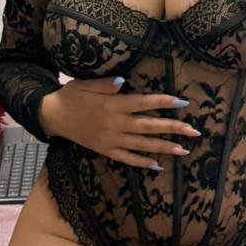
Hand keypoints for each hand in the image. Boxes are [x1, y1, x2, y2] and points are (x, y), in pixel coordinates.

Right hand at [40, 77, 200, 168]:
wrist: (52, 116)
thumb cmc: (72, 95)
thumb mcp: (86, 83)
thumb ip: (106, 83)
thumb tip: (124, 81)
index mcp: (113, 104)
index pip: (144, 103)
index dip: (164, 103)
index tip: (183, 103)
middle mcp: (115, 123)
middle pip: (149, 126)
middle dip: (173, 128)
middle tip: (193, 131)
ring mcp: (111, 139)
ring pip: (142, 145)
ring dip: (164, 147)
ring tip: (183, 150)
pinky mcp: (105, 150)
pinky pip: (126, 158)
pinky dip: (142, 162)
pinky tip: (157, 164)